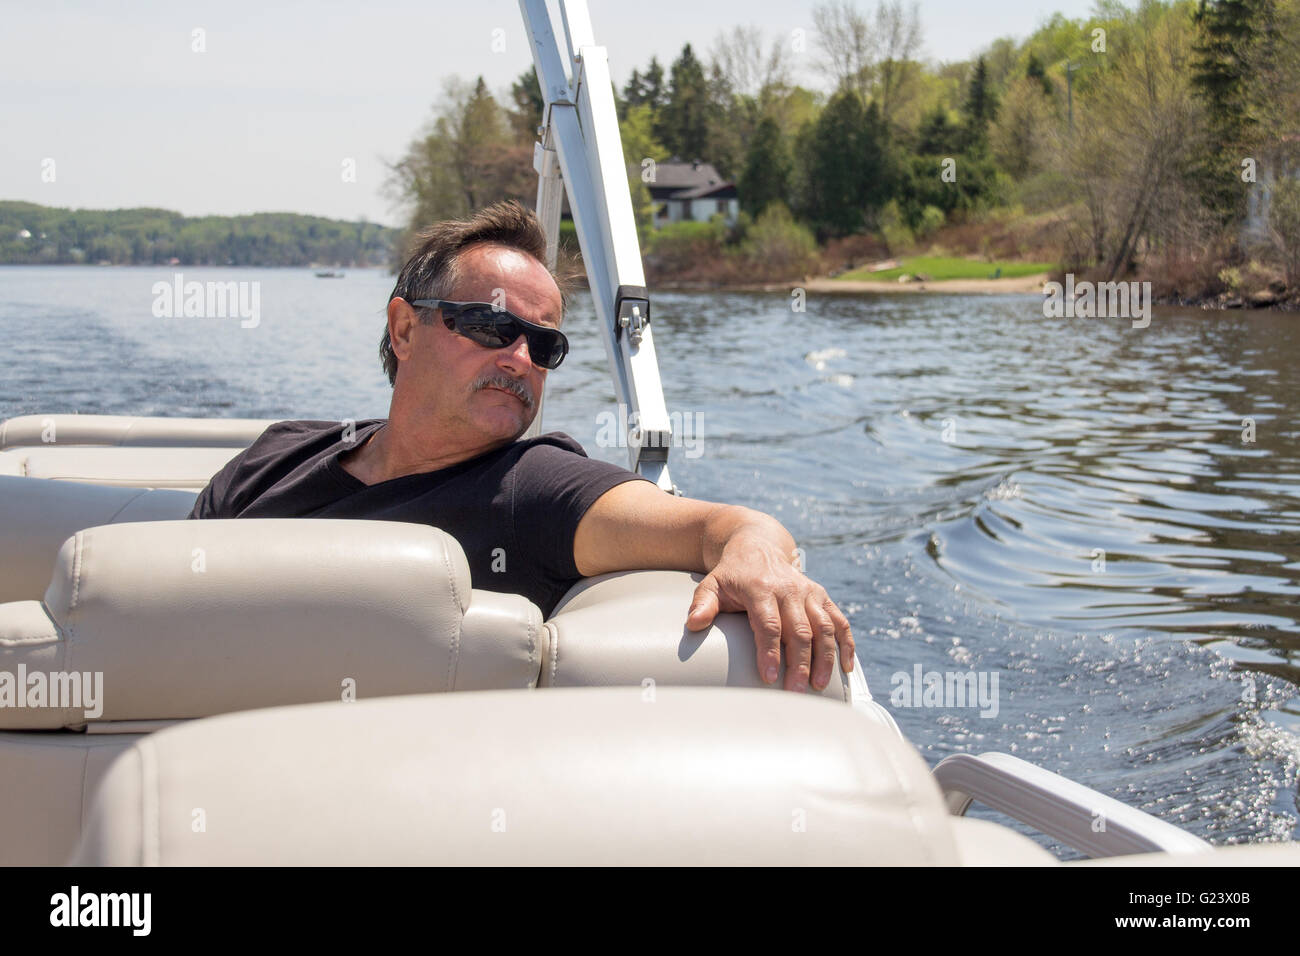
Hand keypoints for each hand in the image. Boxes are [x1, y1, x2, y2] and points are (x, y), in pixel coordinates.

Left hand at [684, 537, 854, 691]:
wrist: (757, 546)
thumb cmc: (732, 574)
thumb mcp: (712, 584)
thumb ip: (702, 604)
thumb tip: (693, 623)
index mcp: (761, 589)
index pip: (769, 624)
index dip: (769, 652)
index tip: (769, 677)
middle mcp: (789, 589)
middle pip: (800, 631)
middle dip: (800, 663)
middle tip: (795, 693)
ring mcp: (808, 592)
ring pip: (824, 627)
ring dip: (825, 658)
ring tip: (820, 685)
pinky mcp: (821, 596)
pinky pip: (840, 621)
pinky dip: (846, 644)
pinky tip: (846, 668)